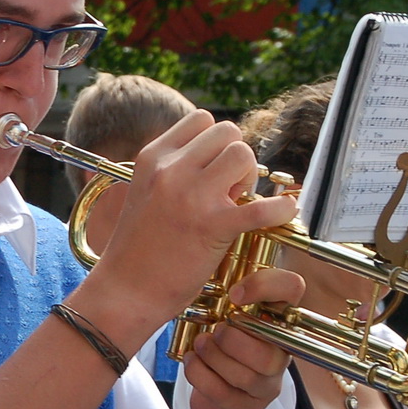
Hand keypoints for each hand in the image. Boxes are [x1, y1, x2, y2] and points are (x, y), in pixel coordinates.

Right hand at [95, 112, 298, 325]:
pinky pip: (263, 207)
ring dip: (249, 177)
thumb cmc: (136, 248)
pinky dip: (281, 209)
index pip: (202, 119)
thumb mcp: (143, 192)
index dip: (216, 141)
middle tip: (228, 189)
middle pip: (228, 132)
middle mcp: (171, 170)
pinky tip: (282, 214)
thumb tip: (213, 157)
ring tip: (236, 203)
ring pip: (244, 154)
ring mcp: (192, 197)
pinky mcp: (213, 227)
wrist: (125, 290)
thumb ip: (171, 170)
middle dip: (235, 157)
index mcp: (152, 157)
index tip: (213, 168)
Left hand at [184, 268, 305, 408]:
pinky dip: (197, 373)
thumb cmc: (221, 348)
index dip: (263, 287)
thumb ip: (227, 291)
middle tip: (212, 333)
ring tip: (200, 347)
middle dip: (228, 339)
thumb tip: (205, 253)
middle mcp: (281, 351)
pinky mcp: (247, 408)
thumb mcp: (226, 314)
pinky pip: (220, 391)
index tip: (234, 294)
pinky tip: (193, 362)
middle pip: (264, 346)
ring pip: (242, 373)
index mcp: (278, 318)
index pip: (292, 289)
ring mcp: (267, 384)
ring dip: (210, 356)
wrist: (218, 401)